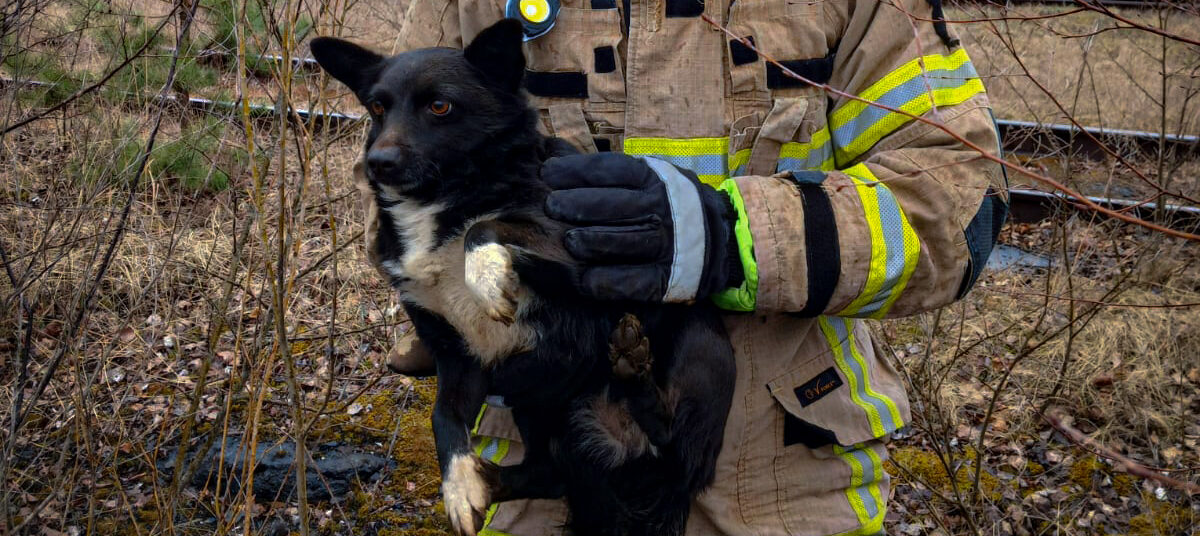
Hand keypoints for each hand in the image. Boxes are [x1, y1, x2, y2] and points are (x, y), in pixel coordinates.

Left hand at [542, 153, 740, 301]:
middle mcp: (661, 210)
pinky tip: (585, 279)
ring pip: (624, 243)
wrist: (722, 238)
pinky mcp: (665, 278)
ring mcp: (666, 245)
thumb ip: (604, 172)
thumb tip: (551, 152)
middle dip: (578, 204)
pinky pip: (633, 281)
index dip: (578, 171)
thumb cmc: (669, 202)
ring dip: (593, 241)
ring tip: (568, 241)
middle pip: (615, 206)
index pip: (612, 171)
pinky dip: (608, 281)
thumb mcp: (648, 176)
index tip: (548, 173)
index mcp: (654, 179)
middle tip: (551, 207)